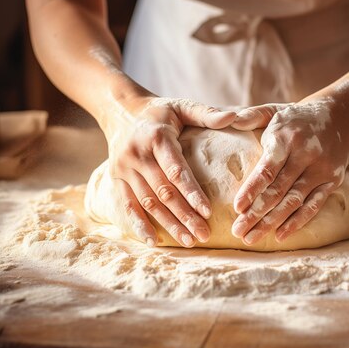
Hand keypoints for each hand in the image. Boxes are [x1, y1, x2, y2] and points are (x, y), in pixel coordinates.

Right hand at [104, 97, 235, 246]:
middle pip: (163, 191)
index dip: (192, 192)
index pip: (176, 170)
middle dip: (184, 215)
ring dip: (168, 224)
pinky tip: (154, 241)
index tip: (208, 211)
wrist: (121, 110)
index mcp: (157, 138)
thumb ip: (206, 114)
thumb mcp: (182, 106)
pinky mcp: (115, 178)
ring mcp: (124, 168)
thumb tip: (233, 118)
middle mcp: (137, 154)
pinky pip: (127, 205)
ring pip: (148, 202)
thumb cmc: (160, 112)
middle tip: (204, 235)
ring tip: (188, 241)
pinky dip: (140, 224)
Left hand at [230, 98, 348, 244]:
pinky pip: (314, 206)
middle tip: (237, 231)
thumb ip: (251, 115)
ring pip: (294, 202)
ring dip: (272, 223)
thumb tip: (231, 119)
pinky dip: (297, 222)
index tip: (237, 208)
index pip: (268, 168)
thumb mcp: (273, 110)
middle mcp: (306, 155)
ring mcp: (321, 170)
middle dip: (256, 213)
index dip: (252, 189)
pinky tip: (280, 235)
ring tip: (251, 238)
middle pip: (278, 190)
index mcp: (287, 138)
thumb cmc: (295, 117)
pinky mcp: (332, 181)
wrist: (339, 116)